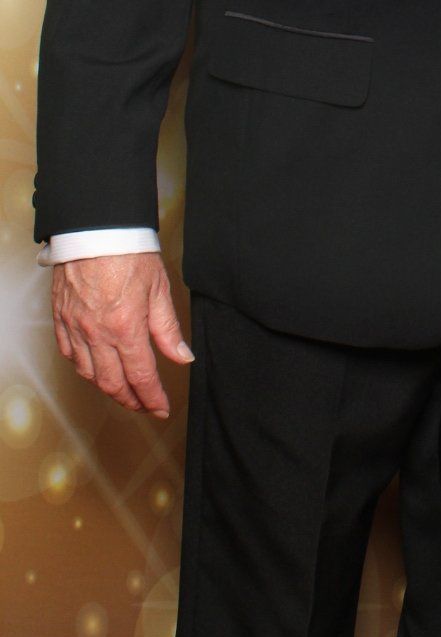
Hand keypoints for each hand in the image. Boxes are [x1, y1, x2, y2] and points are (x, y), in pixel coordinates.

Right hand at [51, 253, 193, 417]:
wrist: (95, 229)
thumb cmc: (129, 251)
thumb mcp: (159, 289)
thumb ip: (168, 329)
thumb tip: (182, 357)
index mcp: (126, 327)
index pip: (142, 376)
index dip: (153, 397)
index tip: (161, 408)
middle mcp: (97, 334)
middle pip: (112, 383)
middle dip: (130, 400)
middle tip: (144, 405)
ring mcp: (76, 328)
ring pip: (88, 374)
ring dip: (107, 388)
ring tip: (123, 391)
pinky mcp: (61, 319)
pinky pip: (69, 355)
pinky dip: (83, 368)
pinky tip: (93, 369)